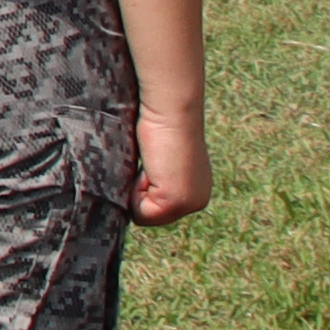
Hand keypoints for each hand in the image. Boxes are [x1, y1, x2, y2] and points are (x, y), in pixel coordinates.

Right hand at [131, 100, 214, 227]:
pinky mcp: (175, 202)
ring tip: (151, 165)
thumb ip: (156, 177)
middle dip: (140, 192)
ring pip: (143, 215)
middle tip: (151, 164)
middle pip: (151, 216)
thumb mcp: (160, 159)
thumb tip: (132, 184)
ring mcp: (189, 204)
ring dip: (137, 191)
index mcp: (196, 192)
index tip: (152, 162)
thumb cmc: (161, 125)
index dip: (144, 187)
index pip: (158, 209)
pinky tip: (150, 168)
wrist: (172, 113)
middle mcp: (198, 201)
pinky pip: (139, 213)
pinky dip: (135, 191)